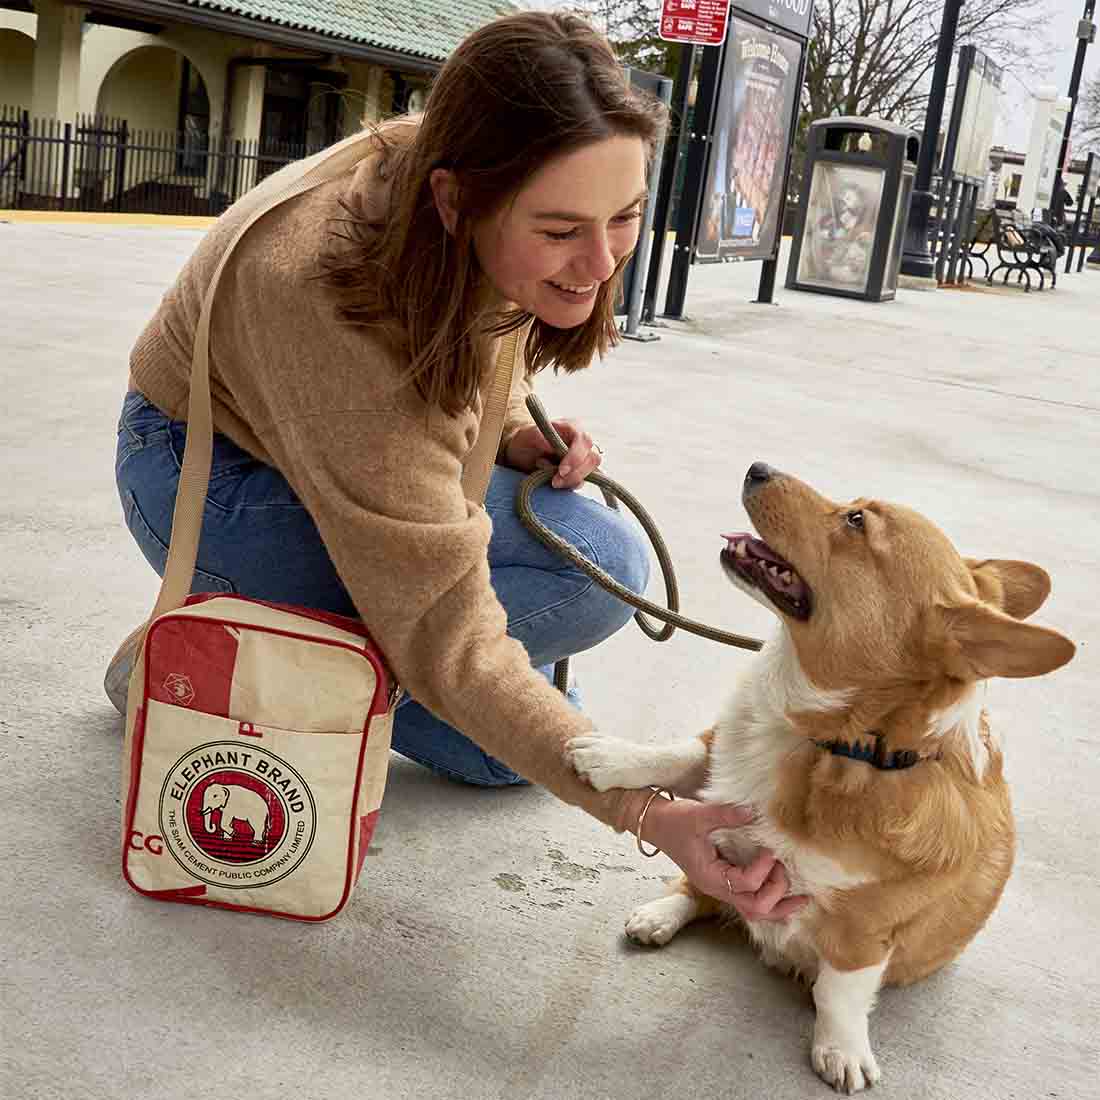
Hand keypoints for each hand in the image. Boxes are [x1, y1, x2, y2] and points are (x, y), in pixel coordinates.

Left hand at [502, 420, 601, 489]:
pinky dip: (567, 485)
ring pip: (590, 473)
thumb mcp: (528, 435)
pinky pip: (580, 482)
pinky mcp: (578, 472)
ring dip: (571, 481)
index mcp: (573, 428)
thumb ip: (538, 436)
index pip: (583, 441)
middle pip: (593, 459)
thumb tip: (550, 445)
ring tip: (551, 481)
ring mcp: (582, 458)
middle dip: (575, 473)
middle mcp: (581, 442)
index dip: (575, 457)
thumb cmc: (526, 439)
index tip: (561, 470)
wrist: (522, 451)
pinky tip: (553, 481)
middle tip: (555, 481)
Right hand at [642, 796, 807, 921]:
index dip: (762, 870)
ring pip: (755, 911)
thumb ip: (725, 814)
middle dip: (777, 894)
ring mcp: (722, 887)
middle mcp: (718, 888)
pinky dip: (771, 900)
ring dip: (779, 906)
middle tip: (785, 871)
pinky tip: (786, 893)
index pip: (745, 884)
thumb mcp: (697, 815)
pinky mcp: (726, 879)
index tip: (768, 850)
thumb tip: (753, 812)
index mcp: (710, 877)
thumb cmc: (674, 821)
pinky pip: (751, 899)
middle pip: (755, 909)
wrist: (657, 824)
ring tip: (802, 897)